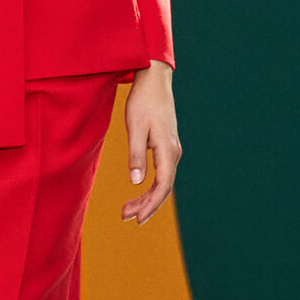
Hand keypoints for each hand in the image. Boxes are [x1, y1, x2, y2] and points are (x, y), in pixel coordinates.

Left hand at [122, 59, 180, 224]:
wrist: (154, 81)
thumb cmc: (143, 102)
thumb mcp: (135, 128)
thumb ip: (136, 155)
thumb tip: (136, 182)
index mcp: (167, 150)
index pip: (163, 185)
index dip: (151, 204)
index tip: (137, 218)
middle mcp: (174, 153)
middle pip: (163, 188)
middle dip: (146, 205)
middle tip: (125, 216)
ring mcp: (172, 150)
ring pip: (162, 182)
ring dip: (146, 198)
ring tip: (127, 209)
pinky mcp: (166, 147)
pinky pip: (161, 173)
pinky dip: (149, 186)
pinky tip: (138, 191)